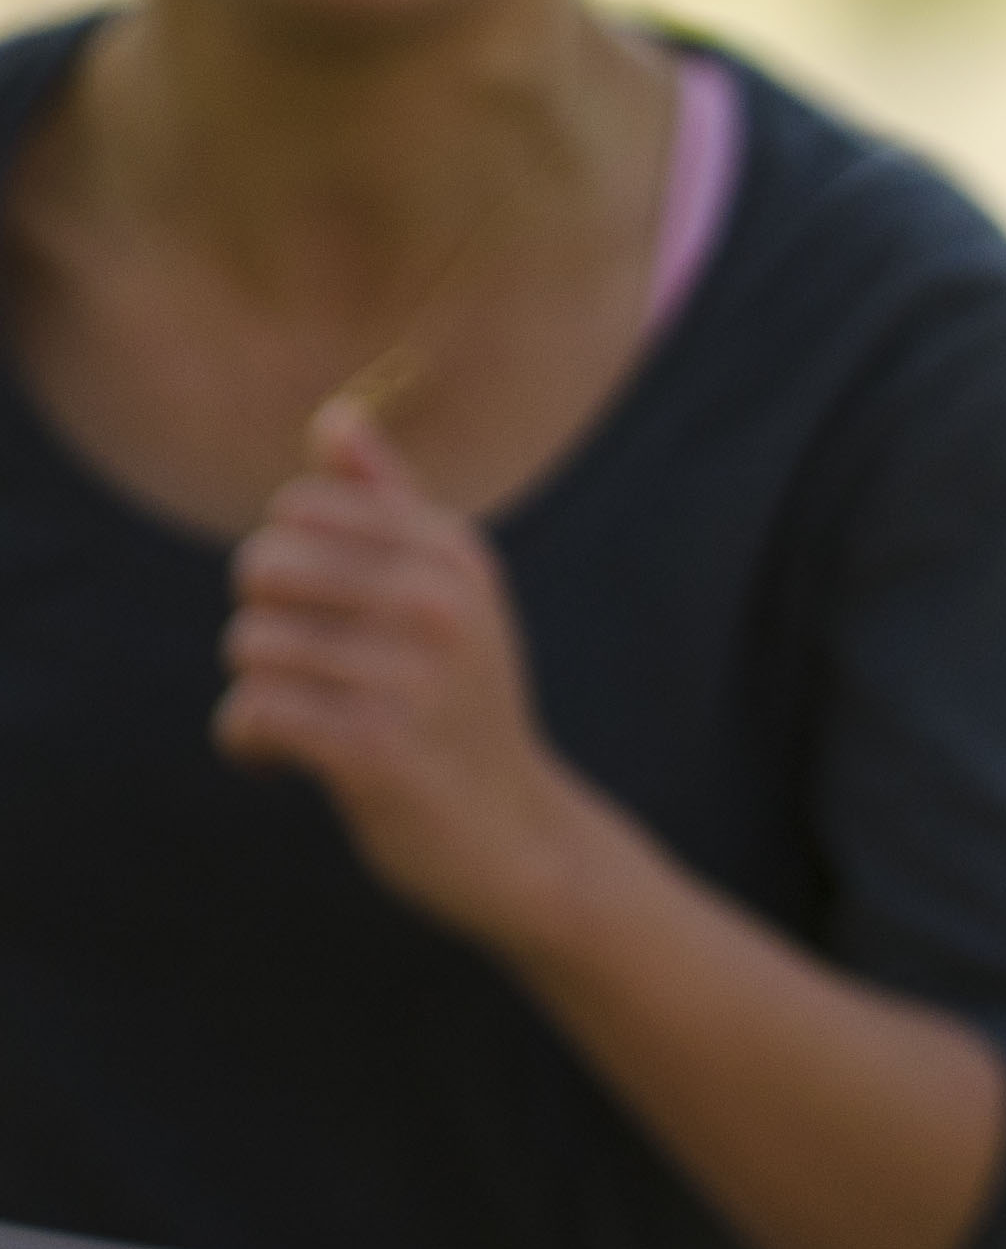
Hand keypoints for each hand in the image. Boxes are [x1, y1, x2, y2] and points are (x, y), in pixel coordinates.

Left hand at [217, 399, 607, 950]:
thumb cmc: (461, 705)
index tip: (326, 617)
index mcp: (453, 552)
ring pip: (250, 645)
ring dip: (256, 694)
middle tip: (309, 675)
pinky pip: (252, 712)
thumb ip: (386, 503)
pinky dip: (248, 745)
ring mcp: (410, 676)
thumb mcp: (446, 593)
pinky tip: (280, 765)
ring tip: (303, 724)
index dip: (288, 565)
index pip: (299, 509)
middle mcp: (439, 602)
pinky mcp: (374, 748)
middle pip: (261, 568)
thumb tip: (334, 414)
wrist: (514, 834)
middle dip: (263, 626)